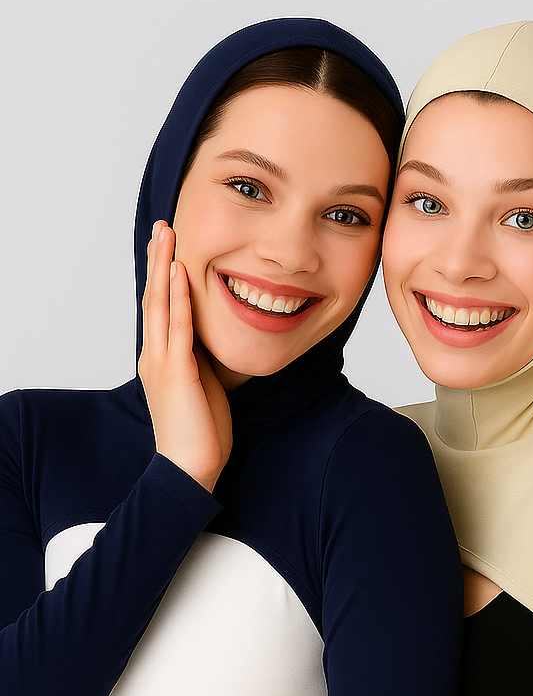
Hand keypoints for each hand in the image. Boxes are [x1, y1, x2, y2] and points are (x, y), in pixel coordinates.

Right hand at [138, 220, 231, 491]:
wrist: (190, 468)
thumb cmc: (201, 435)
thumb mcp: (205, 389)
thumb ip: (204, 363)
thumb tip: (216, 343)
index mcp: (162, 360)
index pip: (160, 309)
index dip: (163, 277)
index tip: (169, 249)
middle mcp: (155, 355)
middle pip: (154, 297)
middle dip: (158, 260)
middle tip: (162, 227)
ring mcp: (162, 362)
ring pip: (159, 303)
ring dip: (163, 266)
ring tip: (166, 235)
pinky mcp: (176, 371)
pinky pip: (177, 327)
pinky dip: (178, 297)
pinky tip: (180, 272)